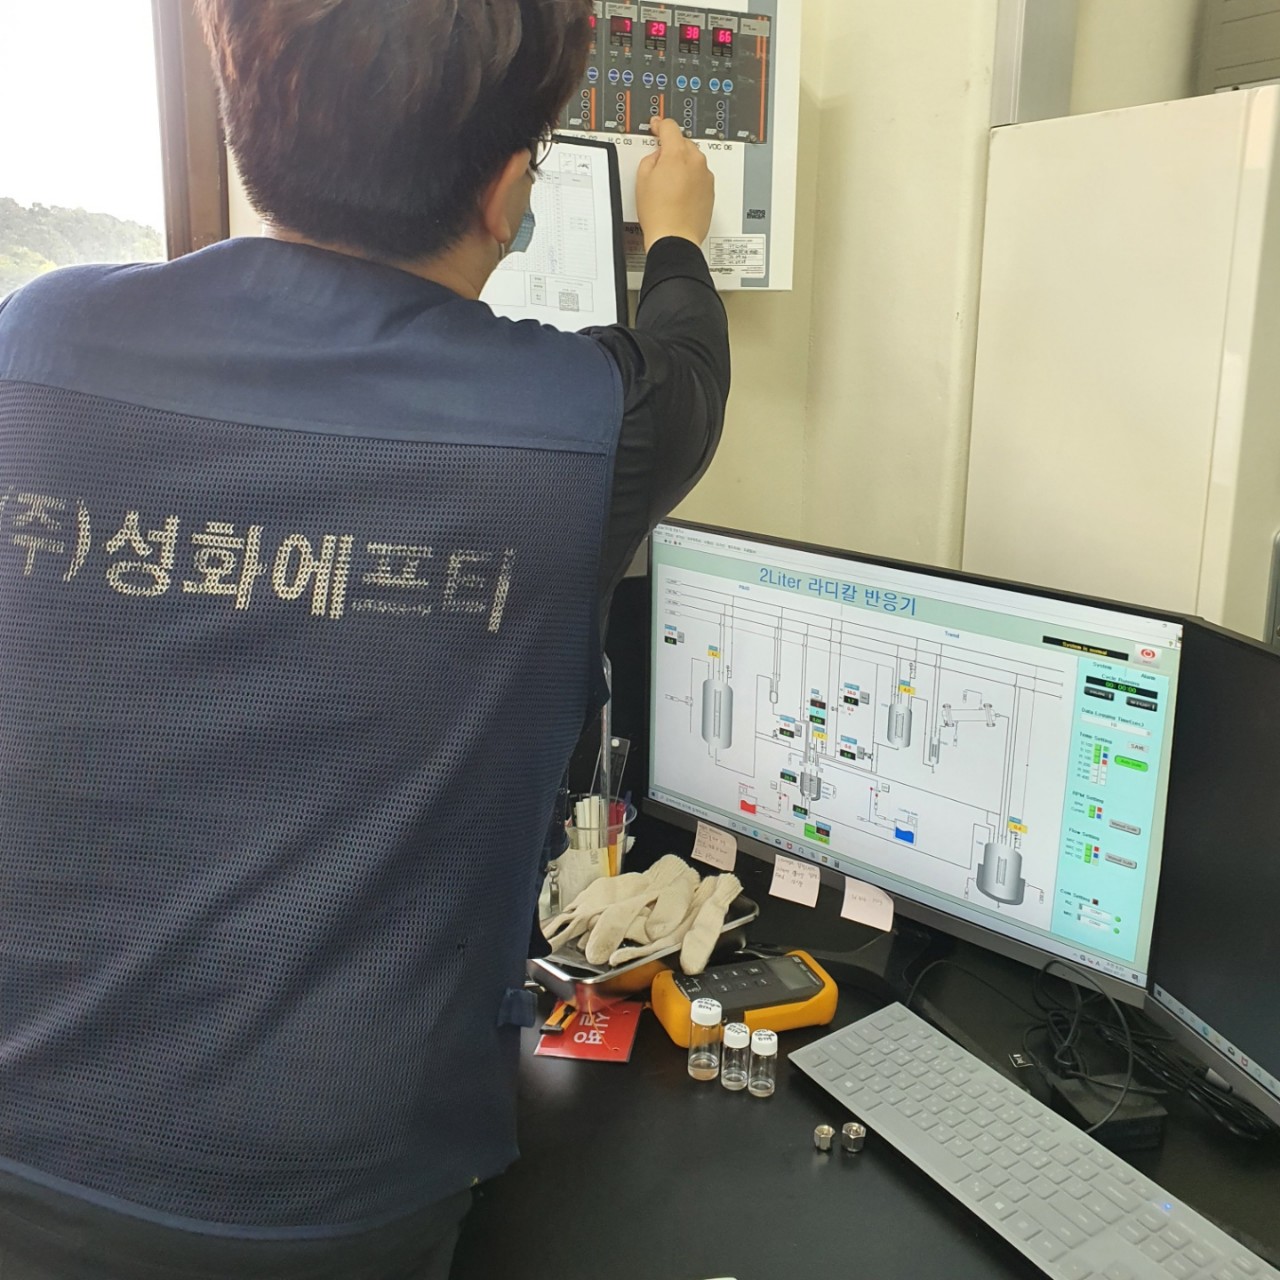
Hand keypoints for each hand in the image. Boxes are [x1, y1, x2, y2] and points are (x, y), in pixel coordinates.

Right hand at [635, 117, 714, 251]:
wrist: (675, 238)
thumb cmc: (659, 214)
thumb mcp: (642, 179)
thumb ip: (650, 158)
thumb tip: (658, 156)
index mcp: (678, 154)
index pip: (669, 127)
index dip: (659, 124)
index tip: (656, 126)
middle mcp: (696, 162)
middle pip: (683, 143)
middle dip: (671, 149)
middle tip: (658, 166)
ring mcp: (706, 176)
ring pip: (693, 160)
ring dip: (682, 166)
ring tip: (668, 186)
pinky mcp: (710, 190)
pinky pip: (699, 176)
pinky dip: (690, 180)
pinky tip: (678, 195)